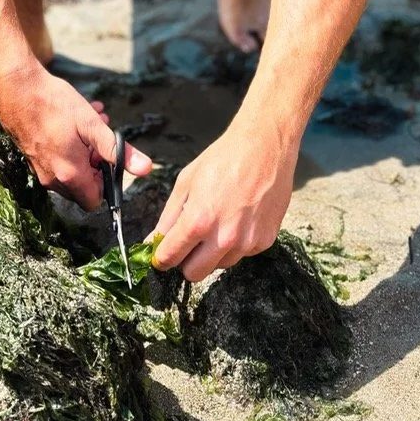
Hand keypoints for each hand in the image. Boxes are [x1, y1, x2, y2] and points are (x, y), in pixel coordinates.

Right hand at [0, 63, 151, 209]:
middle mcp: (53, 179)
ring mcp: (40, 169)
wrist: (16, 89)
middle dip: (96, 163)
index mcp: (70, 174)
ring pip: (70, 171)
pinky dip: (69, 147)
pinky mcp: (33, 158)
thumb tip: (146, 168)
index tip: (107, 159)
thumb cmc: (53, 105)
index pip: (95, 201)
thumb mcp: (92, 125)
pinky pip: (57, 161)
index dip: (106, 183)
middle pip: (83, 186)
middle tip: (99, 137)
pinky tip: (74, 121)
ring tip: (90, 121)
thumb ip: (118, 150)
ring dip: (84, 151)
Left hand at [150, 126, 296, 280]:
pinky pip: (243, 254)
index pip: (170, 258)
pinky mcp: (265, 241)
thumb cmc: (224, 158)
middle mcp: (224, 237)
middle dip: (186, 261)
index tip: (162, 254)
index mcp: (198, 221)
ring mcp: (247, 242)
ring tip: (218, 222)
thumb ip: (168, 217)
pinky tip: (238, 218)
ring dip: (213, 253)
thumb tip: (153, 241)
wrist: (265, 146)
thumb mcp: (186, 182)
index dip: (162, 257)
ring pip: (220, 265)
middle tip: (188, 242)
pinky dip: (236, 244)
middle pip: (194, 274)